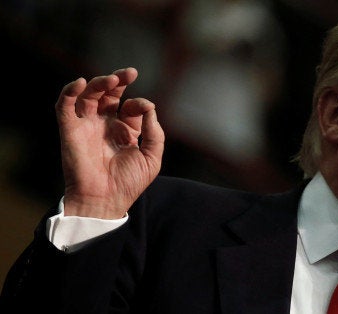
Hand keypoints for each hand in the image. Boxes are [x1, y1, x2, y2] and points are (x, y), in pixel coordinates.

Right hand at [56, 67, 164, 218]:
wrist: (105, 201)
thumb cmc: (128, 184)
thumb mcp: (151, 158)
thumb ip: (154, 134)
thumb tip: (150, 109)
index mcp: (125, 130)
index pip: (131, 107)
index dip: (139, 103)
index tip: (146, 108)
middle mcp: (105, 124)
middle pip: (109, 94)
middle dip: (118, 80)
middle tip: (129, 72)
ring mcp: (87, 126)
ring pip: (88, 95)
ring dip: (98, 83)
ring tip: (112, 79)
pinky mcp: (70, 130)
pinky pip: (64, 106)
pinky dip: (68, 92)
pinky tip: (80, 82)